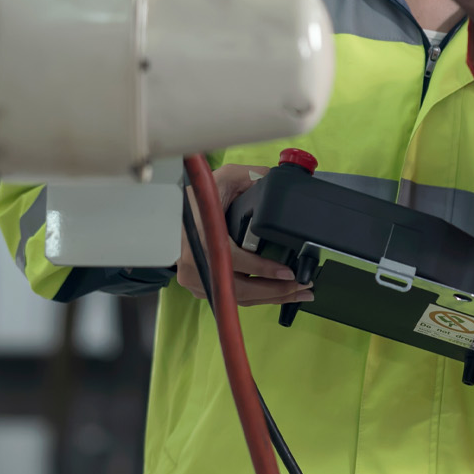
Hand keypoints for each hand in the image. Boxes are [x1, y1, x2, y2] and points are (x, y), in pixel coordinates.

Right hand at [176, 163, 314, 307]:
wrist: (170, 213)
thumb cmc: (197, 196)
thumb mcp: (225, 177)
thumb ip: (252, 176)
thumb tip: (279, 178)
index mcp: (200, 237)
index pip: (234, 260)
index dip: (262, 269)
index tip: (287, 272)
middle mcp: (194, 265)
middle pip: (239, 289)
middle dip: (276, 291)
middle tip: (304, 287)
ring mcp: (195, 279)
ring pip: (237, 298)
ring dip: (271, 298)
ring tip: (299, 293)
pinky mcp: (200, 286)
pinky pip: (231, 297)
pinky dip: (257, 297)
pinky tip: (278, 294)